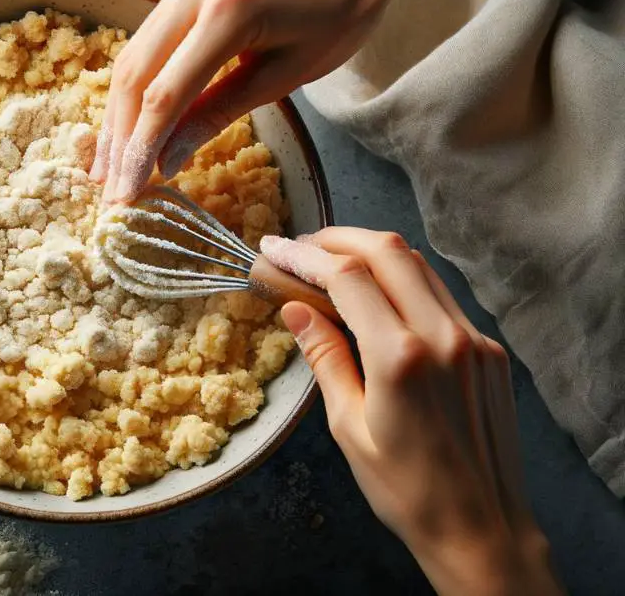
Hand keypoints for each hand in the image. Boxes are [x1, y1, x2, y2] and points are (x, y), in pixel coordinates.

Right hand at [92, 0, 420, 202]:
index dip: (140, 150)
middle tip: (110, 189)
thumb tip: (168, 159)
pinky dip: (139, 80)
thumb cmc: (344, 9)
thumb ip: (221, 112)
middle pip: (134, 74)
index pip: (165, 94)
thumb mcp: (289, 73)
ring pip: (133, 53)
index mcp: (230, 13)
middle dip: (118, 138)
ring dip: (118, 112)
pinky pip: (151, 34)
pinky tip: (132, 116)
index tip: (127, 194)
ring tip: (111, 162)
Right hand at [260, 230, 562, 595]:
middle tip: (301, 246)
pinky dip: (404, 280)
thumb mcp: (349, 426)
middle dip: (339, 238)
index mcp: (402, 358)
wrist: (482, 527)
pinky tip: (378, 296)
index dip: (306, 256)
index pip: (349, 277)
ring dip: (373, 253)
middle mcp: (445, 337)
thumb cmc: (406, 490)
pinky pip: (442, 296)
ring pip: (421, 266)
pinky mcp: (490, 351)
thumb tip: (296, 309)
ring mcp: (474, 340)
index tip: (275, 250)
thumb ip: (325, 357)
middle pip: (389, 251)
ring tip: (333, 262)